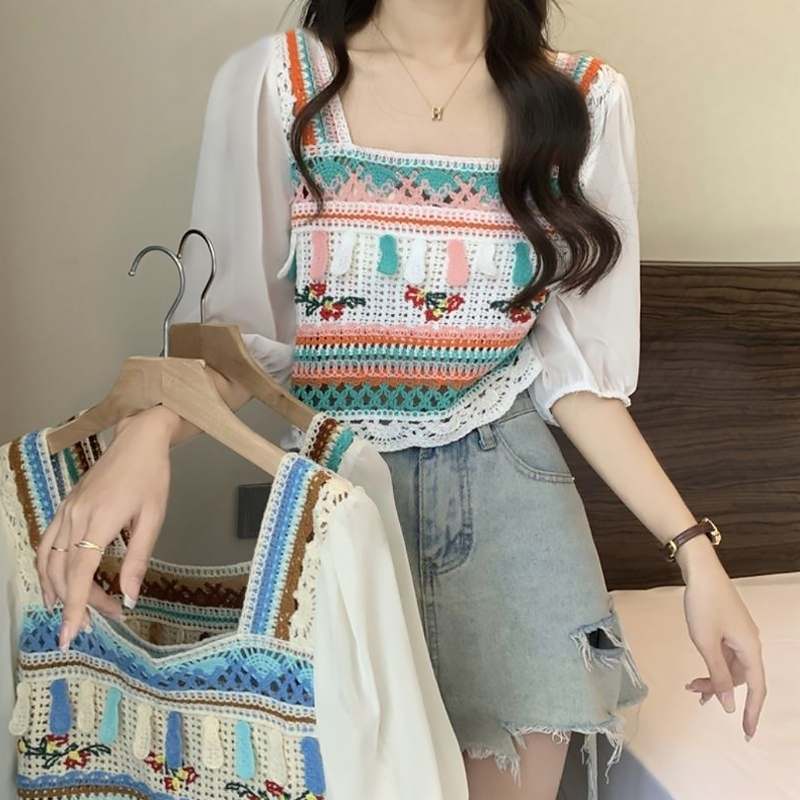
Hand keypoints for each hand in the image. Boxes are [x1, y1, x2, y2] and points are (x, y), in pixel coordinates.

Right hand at [36, 406, 177, 649]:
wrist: (138, 440)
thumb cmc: (152, 477)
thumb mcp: (154, 518)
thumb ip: (139, 558)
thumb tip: (130, 596)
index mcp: (100, 519)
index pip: (79, 573)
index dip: (74, 606)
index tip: (71, 634)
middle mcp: (75, 516)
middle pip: (63, 571)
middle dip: (75, 603)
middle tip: (96, 623)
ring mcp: (66, 510)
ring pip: (48, 560)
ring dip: (56, 590)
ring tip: (72, 614)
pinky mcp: (64, 507)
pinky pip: (46, 543)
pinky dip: (45, 568)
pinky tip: (52, 585)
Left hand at [680, 540, 765, 739]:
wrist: (701, 571)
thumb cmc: (703, 605)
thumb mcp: (706, 643)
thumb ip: (717, 675)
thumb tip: (729, 705)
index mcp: (750, 649)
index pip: (756, 688)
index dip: (752, 712)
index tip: (747, 733)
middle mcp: (750, 642)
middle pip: (740, 677)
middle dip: (719, 689)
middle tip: (694, 694)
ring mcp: (740, 633)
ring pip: (730, 665)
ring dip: (713, 676)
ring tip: (692, 686)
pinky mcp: (729, 625)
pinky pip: (725, 653)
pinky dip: (713, 662)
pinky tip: (700, 668)